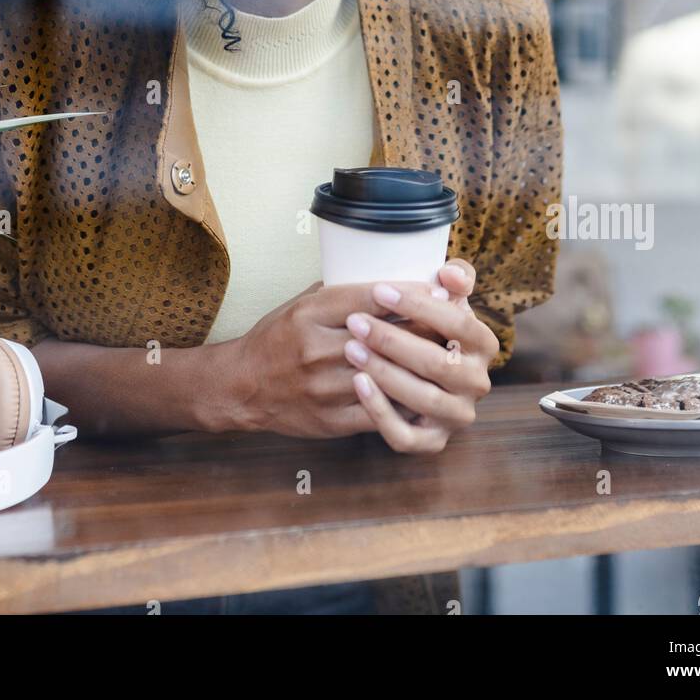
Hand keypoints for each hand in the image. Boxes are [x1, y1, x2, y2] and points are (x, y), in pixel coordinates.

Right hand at [218, 280, 443, 438]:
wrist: (243, 385)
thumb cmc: (277, 337)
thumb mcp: (301, 303)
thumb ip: (341, 294)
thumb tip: (391, 279)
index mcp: (310, 315)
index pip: (370, 299)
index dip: (409, 293)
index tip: (438, 288)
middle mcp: (316, 349)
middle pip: (385, 336)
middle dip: (426, 327)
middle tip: (456, 320)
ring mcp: (324, 388)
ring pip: (387, 375)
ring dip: (422, 366)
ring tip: (449, 354)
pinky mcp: (331, 419)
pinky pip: (380, 412)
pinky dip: (407, 400)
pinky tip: (427, 391)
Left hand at [343, 259, 498, 453]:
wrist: (415, 370)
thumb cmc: (427, 325)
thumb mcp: (444, 297)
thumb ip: (454, 278)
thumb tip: (449, 275)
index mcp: (484, 345)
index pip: (459, 323)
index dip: (419, 306)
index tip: (380, 290)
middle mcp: (478, 384)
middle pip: (438, 363)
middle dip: (393, 340)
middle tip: (355, 322)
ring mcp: (457, 416)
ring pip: (422, 399)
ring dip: (384, 373)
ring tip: (351, 348)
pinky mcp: (433, 442)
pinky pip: (406, 436)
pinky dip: (381, 412)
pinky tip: (358, 383)